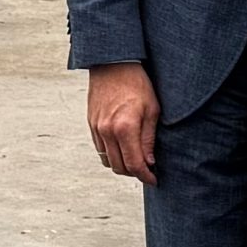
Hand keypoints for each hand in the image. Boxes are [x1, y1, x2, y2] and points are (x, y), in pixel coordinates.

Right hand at [87, 62, 159, 185]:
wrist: (113, 65)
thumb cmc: (138, 85)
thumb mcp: (152, 110)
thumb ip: (149, 138)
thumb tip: (150, 162)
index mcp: (124, 128)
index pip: (133, 164)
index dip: (145, 176)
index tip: (154, 180)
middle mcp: (106, 131)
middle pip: (118, 167)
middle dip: (134, 173)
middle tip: (149, 172)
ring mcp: (96, 129)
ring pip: (107, 160)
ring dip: (122, 165)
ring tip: (138, 162)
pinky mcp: (91, 125)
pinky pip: (100, 149)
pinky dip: (112, 154)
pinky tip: (125, 149)